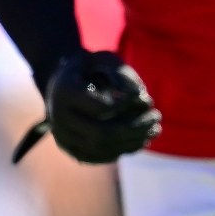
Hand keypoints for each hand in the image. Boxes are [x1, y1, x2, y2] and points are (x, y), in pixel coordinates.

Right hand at [35, 50, 161, 164]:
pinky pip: (100, 157)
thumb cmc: (87, 67)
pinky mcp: (72, 150)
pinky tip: (142, 139)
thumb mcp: (102, 58)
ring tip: (155, 129)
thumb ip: (120, 73)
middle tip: (157, 117)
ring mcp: (63, 138)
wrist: (60, 84)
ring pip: (102, 149)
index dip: (127, 104)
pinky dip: (123, 150)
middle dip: (135, 128)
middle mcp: (58, 119)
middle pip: (102, 134)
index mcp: (65, 92)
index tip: (147, 97)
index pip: (101, 107)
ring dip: (133, 141)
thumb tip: (140, 95)